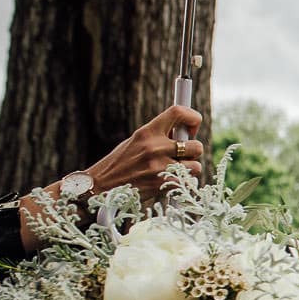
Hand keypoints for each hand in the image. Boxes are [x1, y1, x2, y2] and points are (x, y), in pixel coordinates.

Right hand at [85, 104, 204, 201]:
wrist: (102, 187)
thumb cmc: (121, 164)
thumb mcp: (136, 142)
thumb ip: (159, 137)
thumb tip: (185, 133)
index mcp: (146, 132)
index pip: (178, 112)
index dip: (193, 118)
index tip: (191, 128)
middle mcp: (154, 146)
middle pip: (196, 145)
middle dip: (192, 152)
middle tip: (180, 156)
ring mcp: (160, 166)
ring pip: (196, 165)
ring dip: (188, 168)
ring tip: (171, 169)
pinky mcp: (163, 183)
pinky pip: (188, 180)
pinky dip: (182, 181)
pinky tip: (167, 180)